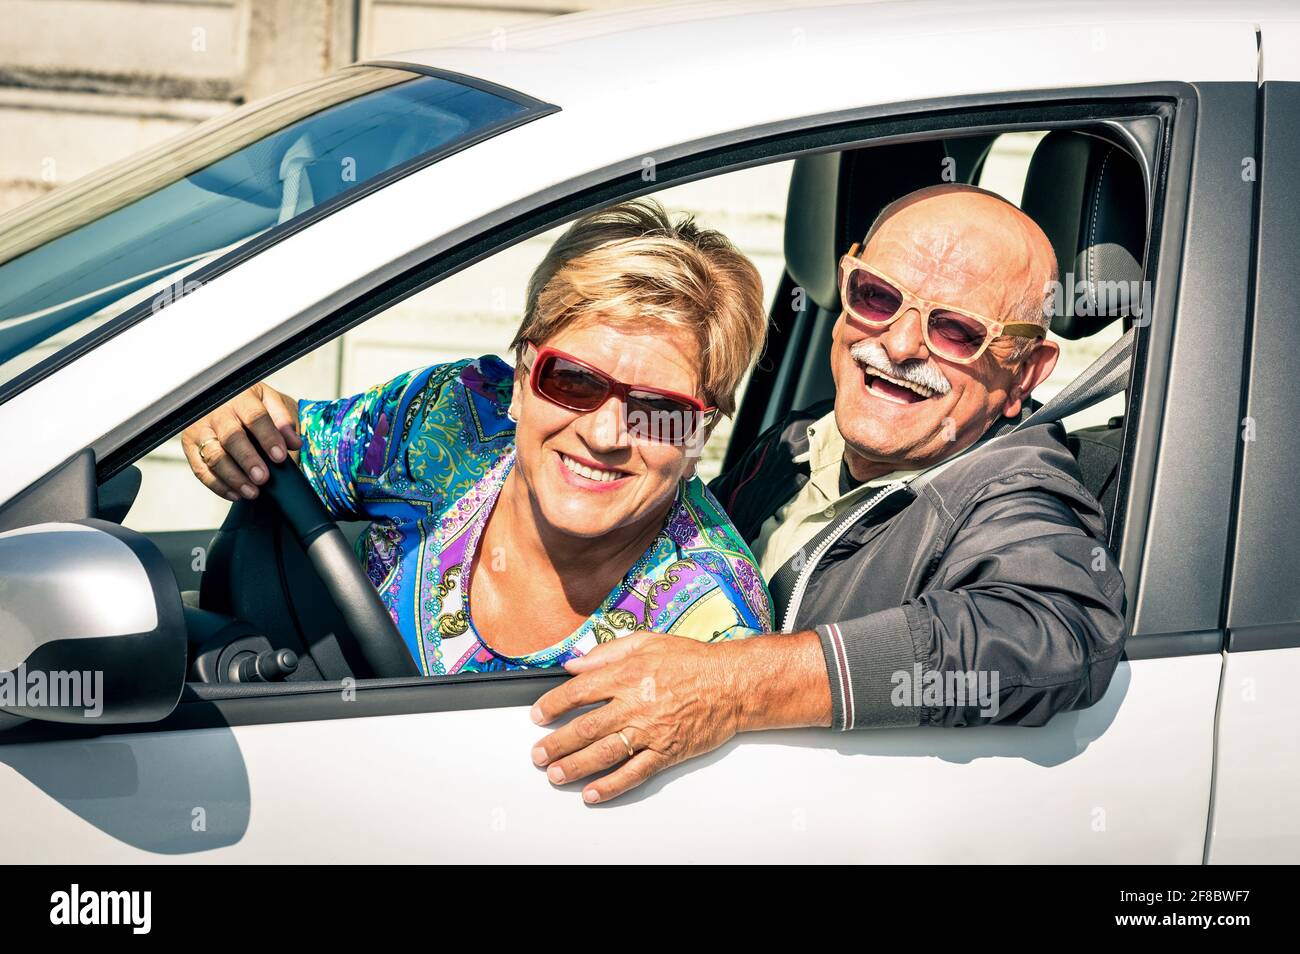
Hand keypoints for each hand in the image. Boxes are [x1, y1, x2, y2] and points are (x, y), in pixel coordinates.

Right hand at [181, 382, 300, 501]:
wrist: (231, 402)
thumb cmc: (255, 405)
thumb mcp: (273, 403)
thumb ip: (284, 421)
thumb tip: (294, 443)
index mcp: (241, 398)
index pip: (254, 417)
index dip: (268, 438)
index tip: (280, 457)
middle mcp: (217, 412)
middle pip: (231, 437)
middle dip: (247, 460)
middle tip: (263, 478)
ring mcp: (200, 429)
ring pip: (213, 456)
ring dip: (233, 477)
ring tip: (252, 492)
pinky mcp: (190, 446)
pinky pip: (201, 470)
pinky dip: (218, 485)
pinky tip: (236, 494)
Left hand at [530, 631, 745, 803]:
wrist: (732, 684)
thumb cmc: (693, 661)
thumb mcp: (647, 641)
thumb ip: (608, 652)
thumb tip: (575, 664)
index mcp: (628, 674)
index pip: (579, 692)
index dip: (553, 705)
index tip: (539, 714)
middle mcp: (636, 704)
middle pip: (586, 727)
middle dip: (556, 743)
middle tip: (538, 753)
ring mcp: (651, 731)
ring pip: (604, 753)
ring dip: (575, 766)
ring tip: (555, 774)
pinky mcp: (667, 752)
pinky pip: (634, 773)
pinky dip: (611, 786)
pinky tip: (592, 792)